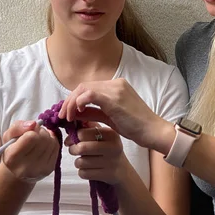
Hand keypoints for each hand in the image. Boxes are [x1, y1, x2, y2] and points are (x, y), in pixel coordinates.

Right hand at [1, 120, 59, 182]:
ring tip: (38, 140)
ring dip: (47, 136)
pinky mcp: (49, 169)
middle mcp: (26, 166)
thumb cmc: (11, 150)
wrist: (17, 169)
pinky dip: (52, 142)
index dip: (32, 130)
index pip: (31, 137)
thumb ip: (17, 127)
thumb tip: (33, 124)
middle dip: (40, 132)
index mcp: (12, 157)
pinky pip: (56, 148)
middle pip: (44, 139)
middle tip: (34, 134)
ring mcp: (39, 169)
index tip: (28, 131)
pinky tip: (44, 145)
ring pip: (52, 142)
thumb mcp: (7, 136)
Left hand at [58, 78, 172, 151]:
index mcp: (116, 86)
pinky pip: (90, 95)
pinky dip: (79, 102)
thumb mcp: (110, 117)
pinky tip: (77, 113)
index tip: (66, 113)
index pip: (88, 87)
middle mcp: (115, 83)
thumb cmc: (135, 127)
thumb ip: (94, 112)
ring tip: (67, 118)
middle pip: (83, 86)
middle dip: (69, 100)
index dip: (74, 99)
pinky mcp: (114, 98)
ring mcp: (115, 89)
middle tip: (62, 116)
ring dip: (72, 103)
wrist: (152, 131)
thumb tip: (75, 112)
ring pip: (84, 89)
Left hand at [65, 123, 130, 185]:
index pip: (82, 133)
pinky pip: (83, 173)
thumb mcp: (103, 134)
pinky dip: (82, 172)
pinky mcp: (107, 175)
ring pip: (80, 162)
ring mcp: (110, 162)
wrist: (122, 170)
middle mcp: (112, 147)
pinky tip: (89, 169)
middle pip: (81, 148)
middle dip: (72, 150)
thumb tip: (70, 123)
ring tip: (84, 160)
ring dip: (78, 162)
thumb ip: (88, 126)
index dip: (72, 137)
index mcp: (110, 134)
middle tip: (74, 150)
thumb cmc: (107, 149)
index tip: (70, 140)